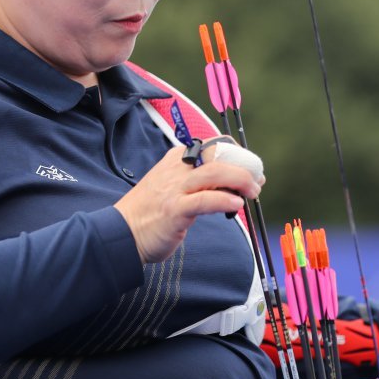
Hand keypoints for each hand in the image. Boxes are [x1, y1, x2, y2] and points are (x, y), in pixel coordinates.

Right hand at [114, 138, 263, 264]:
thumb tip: (232, 185)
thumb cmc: (151, 213)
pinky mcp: (175, 210)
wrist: (121, 233)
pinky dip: (225, 200)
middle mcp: (176, 168)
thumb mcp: (173, 188)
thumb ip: (197, 182)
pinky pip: (206, 200)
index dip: (238, 155)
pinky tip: (236, 205)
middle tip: (257, 183)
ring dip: (240, 181)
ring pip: (215, 173)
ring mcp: (175, 188)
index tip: (251, 170)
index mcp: (177, 159)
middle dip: (244, 167)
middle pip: (218, 156)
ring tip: (253, 193)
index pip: (215, 145)